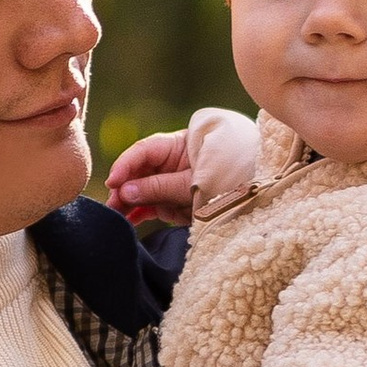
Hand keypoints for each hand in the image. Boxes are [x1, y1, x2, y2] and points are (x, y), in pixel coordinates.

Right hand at [105, 108, 259, 226]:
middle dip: (124, 188)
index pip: (144, 151)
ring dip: (129, 202)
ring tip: (117, 215)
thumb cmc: (227, 177)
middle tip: (112, 204)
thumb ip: (158, 187)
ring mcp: (169, 182)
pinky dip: (140, 212)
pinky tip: (128, 220)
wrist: (254, 194)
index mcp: (176, 146)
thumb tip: (125, 191)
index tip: (113, 181)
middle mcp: (169, 162)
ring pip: (142, 190)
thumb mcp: (191, 183)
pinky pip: (151, 204)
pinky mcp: (171, 200)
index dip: (126, 165)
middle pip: (139, 172)